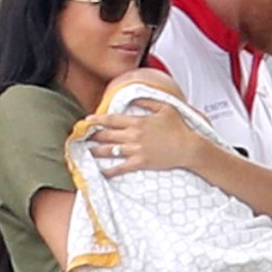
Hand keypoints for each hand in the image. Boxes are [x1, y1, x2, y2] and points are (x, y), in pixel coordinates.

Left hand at [85, 99, 202, 177]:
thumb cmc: (179, 127)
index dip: (97, 120)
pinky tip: (101, 172)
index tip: (87, 120)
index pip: (112, 119)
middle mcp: (134, 135)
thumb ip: (147, 102)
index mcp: (138, 121)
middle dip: (93, 136)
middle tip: (83, 137)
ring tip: (87, 151)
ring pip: (110, 150)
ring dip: (96, 151)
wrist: (188, 147)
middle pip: (107, 135)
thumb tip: (133, 98)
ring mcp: (136, 150)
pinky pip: (120, 167)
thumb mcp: (165, 108)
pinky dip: (109, 170)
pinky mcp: (140, 163)